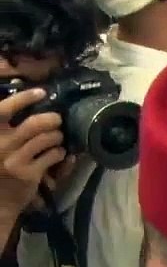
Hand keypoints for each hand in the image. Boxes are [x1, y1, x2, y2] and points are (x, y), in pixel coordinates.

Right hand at [0, 88, 64, 217]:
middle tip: (57, 120)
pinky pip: (54, 155)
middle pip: (34, 123)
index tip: (40, 92)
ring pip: (48, 138)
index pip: (2, 110)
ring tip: (57, 138)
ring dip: (58, 136)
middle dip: (52, 119)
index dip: (23, 98)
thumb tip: (30, 106)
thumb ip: (6, 129)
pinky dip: (60, 152)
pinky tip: (58, 154)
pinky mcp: (28, 174)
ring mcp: (14, 160)